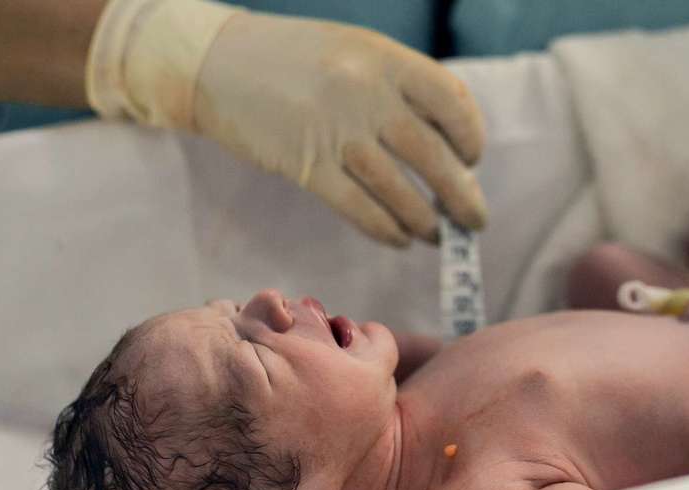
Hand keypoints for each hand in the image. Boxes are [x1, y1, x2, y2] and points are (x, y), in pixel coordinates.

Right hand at [88, 0, 487, 246]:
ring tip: (434, 234)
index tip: (471, 160)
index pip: (453, 102)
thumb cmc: (294, 60)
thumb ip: (400, 88)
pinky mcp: (308, 167)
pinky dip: (387, 231)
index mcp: (385, 58)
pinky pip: (362, 211)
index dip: (471, 138)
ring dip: (425, 222)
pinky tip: (399, 238)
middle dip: (461, 196)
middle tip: (473, 220)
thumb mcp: (355, 52)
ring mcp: (336, 132)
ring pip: (400, 192)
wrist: (214, 63)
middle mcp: (366, 93)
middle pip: (434, 157)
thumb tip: (448, 147)